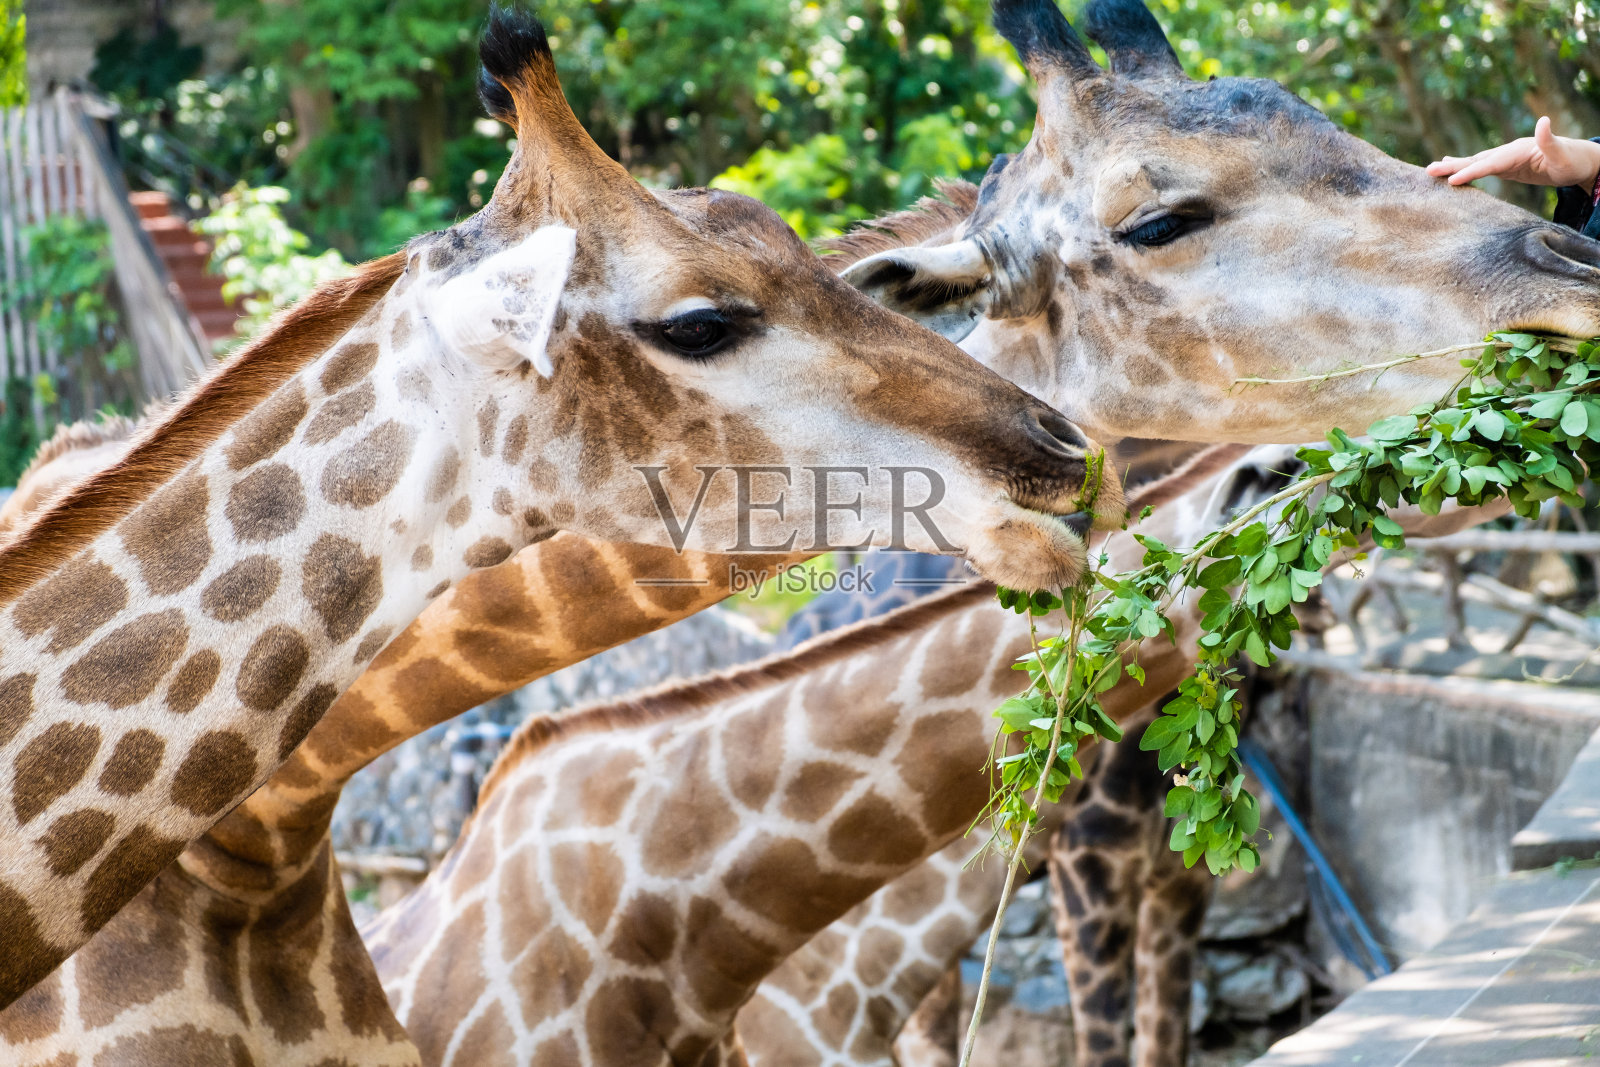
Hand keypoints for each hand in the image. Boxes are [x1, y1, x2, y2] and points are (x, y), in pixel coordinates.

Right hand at [1427, 117, 1599, 194]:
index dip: (1471, 171)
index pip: (1491, 163)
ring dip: (1454, 166)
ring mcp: (1506, 158)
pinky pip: (1481, 169)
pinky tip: (1454, 172)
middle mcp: (1508, 152)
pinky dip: (1465, 169)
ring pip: (1476, 163)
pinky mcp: (1506, 166)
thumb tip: (1543, 119)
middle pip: (1477, 160)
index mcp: (1518, 151)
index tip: (1452, 180)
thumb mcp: (1564, 154)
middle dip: (1453, 166)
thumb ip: (1550, 139)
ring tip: (1432, 169)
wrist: (1580, 161)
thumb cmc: (1573, 161)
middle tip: (1428, 172)